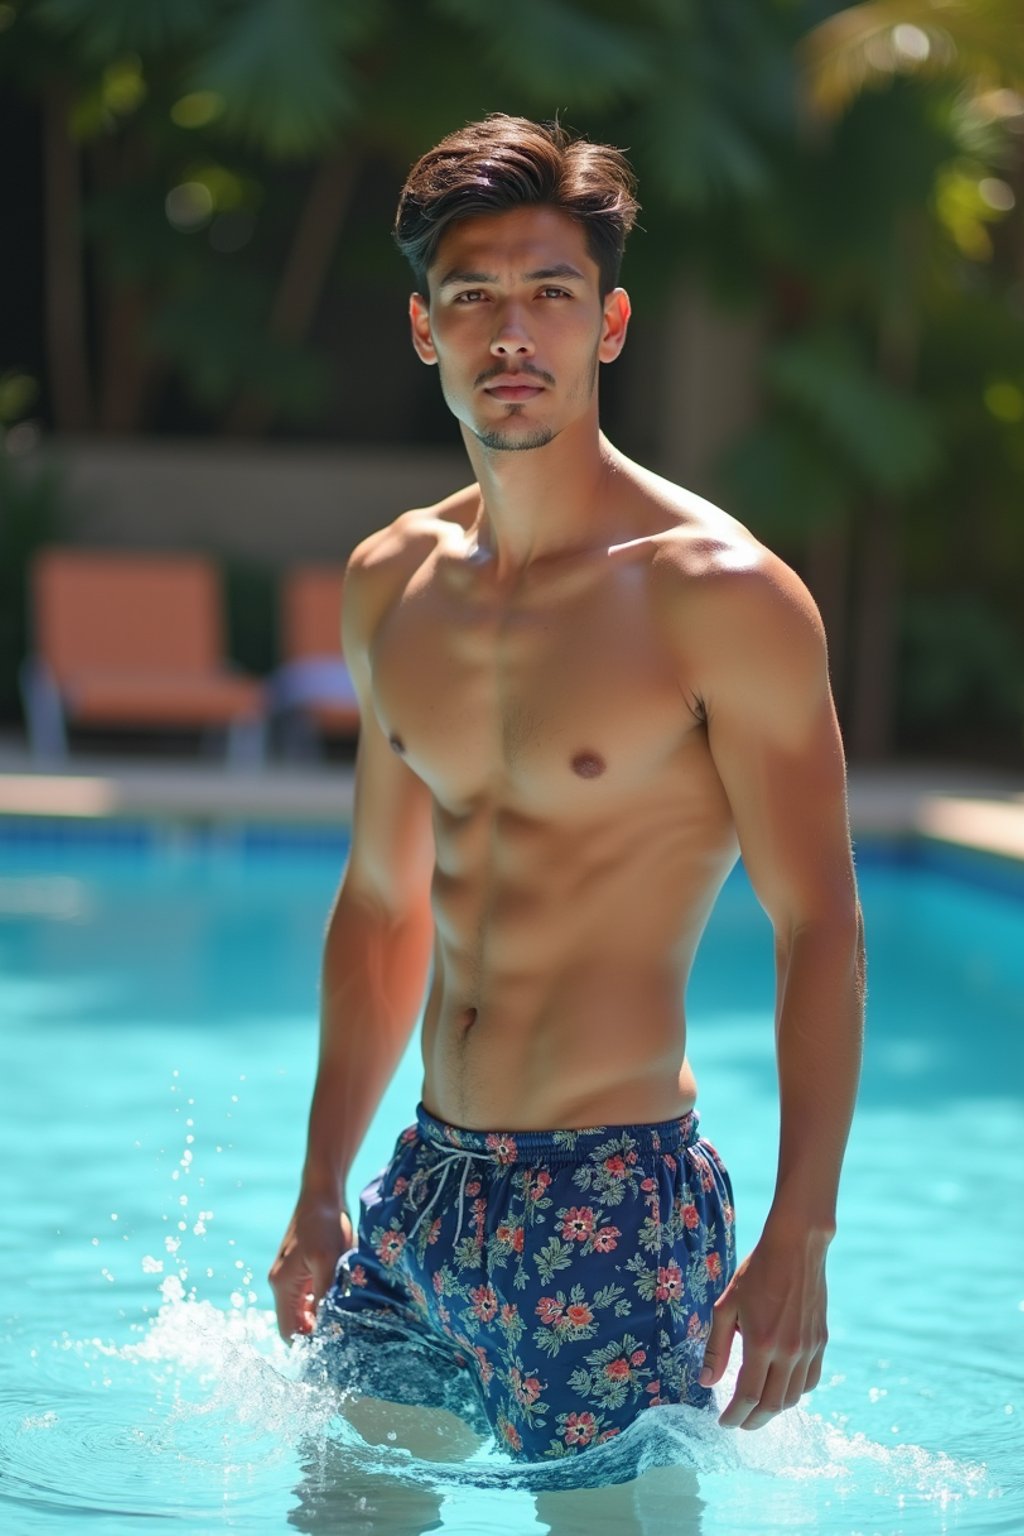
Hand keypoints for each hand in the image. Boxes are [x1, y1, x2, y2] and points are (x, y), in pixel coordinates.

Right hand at [269, 1198, 354, 1340]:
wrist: (324, 1193)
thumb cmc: (324, 1224)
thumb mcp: (328, 1262)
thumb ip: (325, 1296)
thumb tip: (327, 1328)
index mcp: (282, 1285)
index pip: (289, 1332)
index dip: (307, 1345)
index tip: (333, 1348)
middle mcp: (283, 1283)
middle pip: (298, 1323)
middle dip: (318, 1331)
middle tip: (346, 1336)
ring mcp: (294, 1275)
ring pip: (307, 1309)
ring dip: (324, 1315)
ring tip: (349, 1320)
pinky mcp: (306, 1266)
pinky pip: (313, 1294)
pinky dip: (326, 1300)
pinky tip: (346, 1298)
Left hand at [699, 1223, 829, 1429]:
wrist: (796, 1248)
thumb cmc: (756, 1273)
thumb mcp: (726, 1306)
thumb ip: (716, 1347)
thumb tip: (706, 1382)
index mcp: (761, 1342)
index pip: (748, 1396)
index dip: (734, 1415)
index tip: (723, 1423)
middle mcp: (789, 1351)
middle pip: (772, 1405)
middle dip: (753, 1421)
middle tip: (738, 1423)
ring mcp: (809, 1348)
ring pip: (793, 1397)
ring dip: (773, 1410)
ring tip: (757, 1408)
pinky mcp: (821, 1342)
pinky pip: (811, 1381)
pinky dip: (795, 1393)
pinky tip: (781, 1388)